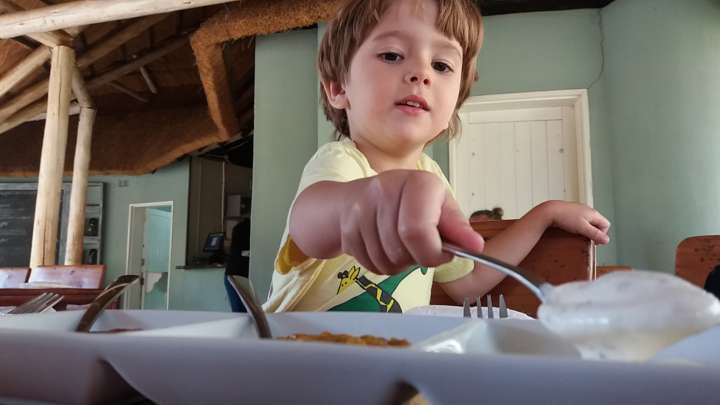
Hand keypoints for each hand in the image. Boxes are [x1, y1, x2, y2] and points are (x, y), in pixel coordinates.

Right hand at [338, 170, 484, 274]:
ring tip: (401, 244)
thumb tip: (475, 246)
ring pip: (387, 261)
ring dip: (399, 264)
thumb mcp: (439, 205)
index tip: (441, 252)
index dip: (433, 252)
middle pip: (403, 250)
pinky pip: (371, 265)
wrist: (355, 199)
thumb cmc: (407, 201)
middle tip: (420, 247)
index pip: (419, 231)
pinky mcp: (347, 230)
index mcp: (417, 182)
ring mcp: (360, 210)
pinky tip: (384, 246)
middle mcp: (384, 190)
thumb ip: (457, 227)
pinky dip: (382, 264)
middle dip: (416, 259)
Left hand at [540, 200, 610, 243]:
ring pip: (588, 222)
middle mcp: (588, 210)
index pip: (606, 225)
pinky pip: (579, 220)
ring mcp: (579, 210)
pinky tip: (571, 229)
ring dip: (586, 230)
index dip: (602, 235)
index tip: (594, 242)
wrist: (549, 211)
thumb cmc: (566, 218)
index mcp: (593, 213)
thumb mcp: (583, 228)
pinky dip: (578, 226)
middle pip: (597, 223)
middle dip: (594, 232)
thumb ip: (595, 234)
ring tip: (578, 234)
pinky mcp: (571, 212)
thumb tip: (607, 240)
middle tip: (586, 239)